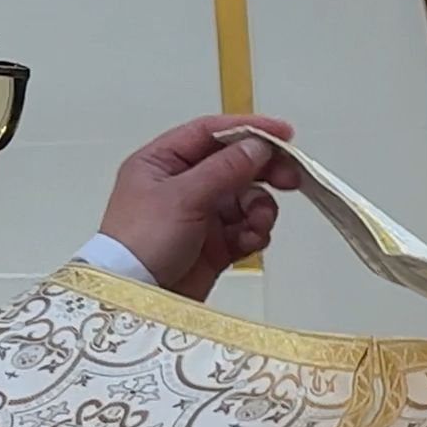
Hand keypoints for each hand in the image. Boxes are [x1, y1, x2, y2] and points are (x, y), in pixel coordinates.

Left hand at [100, 115, 305, 301]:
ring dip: (259, 209)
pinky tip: (248, 242)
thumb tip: (257, 146)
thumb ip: (225, 168)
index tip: (283, 134)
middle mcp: (182, 184)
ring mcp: (199, 215)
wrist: (137, 297)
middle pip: (234, 165)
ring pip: (246, 199)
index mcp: (162, 162)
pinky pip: (246, 229)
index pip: (210, 134)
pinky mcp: (214, 244)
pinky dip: (253, 234)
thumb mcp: (183, 196)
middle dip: (263, 172)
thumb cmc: (141, 242)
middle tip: (290, 179)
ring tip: (258, 223)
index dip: (247, 129)